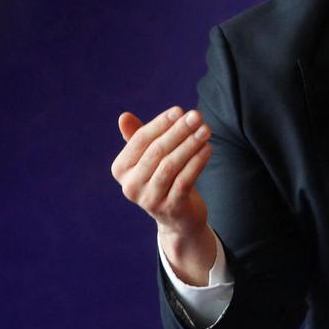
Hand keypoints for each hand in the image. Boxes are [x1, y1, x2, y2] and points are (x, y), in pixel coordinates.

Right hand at [111, 107, 216, 284]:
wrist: (178, 218)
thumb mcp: (149, 158)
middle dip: (179, 131)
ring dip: (190, 144)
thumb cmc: (162, 178)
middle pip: (156, 151)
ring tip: (205, 130)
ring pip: (171, 165)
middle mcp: (130, 186)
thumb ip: (138, 137)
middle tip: (197, 116)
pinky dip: (197, 162)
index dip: (160, 123)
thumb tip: (123, 116)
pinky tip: (208, 148)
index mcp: (121, 170)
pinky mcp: (171, 208)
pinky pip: (185, 180)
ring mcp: (150, 199)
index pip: (140, 140)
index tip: (179, 110)